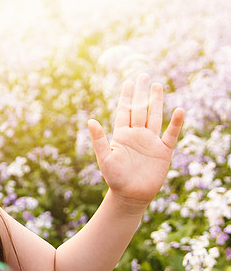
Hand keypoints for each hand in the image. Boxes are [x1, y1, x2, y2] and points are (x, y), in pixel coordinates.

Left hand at [88, 73, 184, 208]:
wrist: (130, 195)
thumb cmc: (114, 178)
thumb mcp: (105, 158)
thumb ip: (99, 139)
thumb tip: (91, 120)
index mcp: (121, 135)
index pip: (124, 111)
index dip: (127, 97)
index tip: (129, 83)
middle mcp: (136, 135)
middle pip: (140, 110)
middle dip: (141, 93)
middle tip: (143, 76)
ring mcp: (150, 141)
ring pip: (154, 117)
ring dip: (157, 102)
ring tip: (157, 86)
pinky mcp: (163, 151)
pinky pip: (171, 134)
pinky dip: (176, 123)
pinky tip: (179, 110)